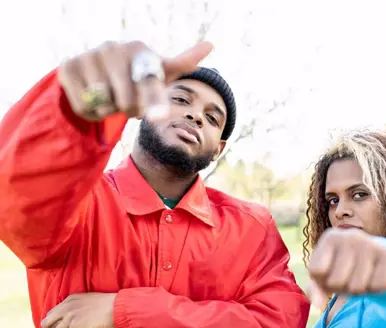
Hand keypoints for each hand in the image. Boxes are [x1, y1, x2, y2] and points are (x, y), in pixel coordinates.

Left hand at [41, 293, 116, 327]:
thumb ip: (78, 307)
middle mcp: (66, 307)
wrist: (118, 306)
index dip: (52, 325)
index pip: (51, 313)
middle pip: (46, 324)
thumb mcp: (89, 300)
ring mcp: (70, 316)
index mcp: (69, 300)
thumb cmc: (109, 305)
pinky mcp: (76, 326)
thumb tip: (74, 319)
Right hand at [58, 40, 213, 120]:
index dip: (154, 102)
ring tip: (112, 97)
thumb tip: (210, 44)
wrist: (97, 71)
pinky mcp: (68, 68)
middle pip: (126, 102)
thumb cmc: (136, 74)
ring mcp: (88, 56)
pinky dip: (92, 111)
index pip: (148, 82)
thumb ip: (183, 62)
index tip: (160, 118)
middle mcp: (112, 47)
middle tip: (131, 104)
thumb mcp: (160, 70)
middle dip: (131, 110)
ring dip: (110, 110)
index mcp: (139, 50)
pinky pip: (84, 106)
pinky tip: (95, 98)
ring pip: (104, 104)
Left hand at [307, 229, 385, 308]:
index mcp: (331, 237)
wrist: (380, 260)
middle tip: (350, 277)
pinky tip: (377, 277)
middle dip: (342, 287)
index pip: (316, 271)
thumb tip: (318, 305)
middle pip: (336, 281)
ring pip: (357, 287)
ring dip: (360, 290)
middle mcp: (351, 236)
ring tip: (363, 277)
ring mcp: (371, 244)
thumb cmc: (346, 269)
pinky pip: (378, 287)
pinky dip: (376, 289)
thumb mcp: (325, 277)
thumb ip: (315, 290)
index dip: (323, 280)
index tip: (332, 273)